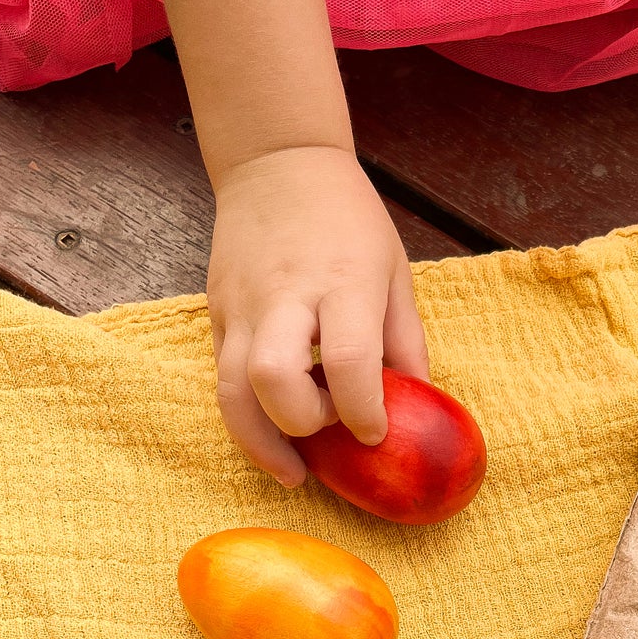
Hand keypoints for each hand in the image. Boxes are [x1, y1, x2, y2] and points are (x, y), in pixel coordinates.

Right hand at [207, 145, 430, 484]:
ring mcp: (243, 307)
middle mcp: (286, 297)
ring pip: (232, 392)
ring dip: (262, 443)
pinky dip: (248, 419)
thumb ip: (405, 339)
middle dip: (303, 424)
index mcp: (343, 282)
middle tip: (332, 429)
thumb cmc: (348, 218)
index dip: (364, 410)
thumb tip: (419, 401)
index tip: (376, 432)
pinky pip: (222, 382)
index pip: (348, 360)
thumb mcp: (394, 269)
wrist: (278, 165)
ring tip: (295, 472)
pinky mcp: (218, 315)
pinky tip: (275, 436)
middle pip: (273, 379)